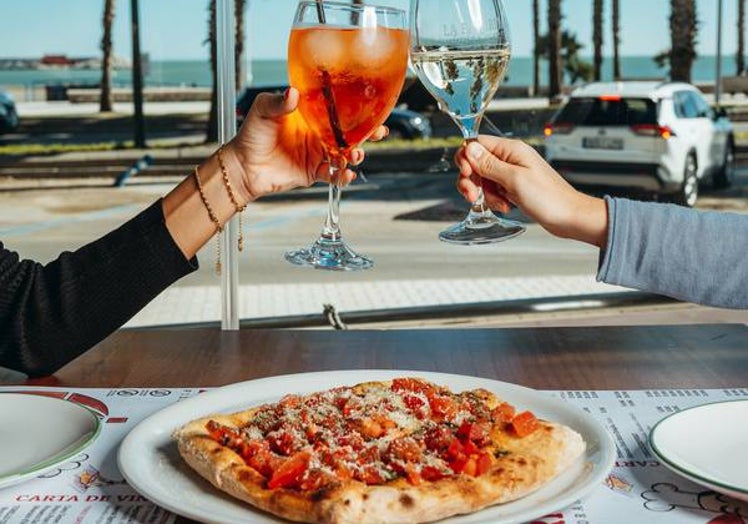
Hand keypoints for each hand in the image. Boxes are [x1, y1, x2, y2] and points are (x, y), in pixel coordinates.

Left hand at [222, 87, 386, 200]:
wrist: (244, 166)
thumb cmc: (252, 134)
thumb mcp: (263, 110)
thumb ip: (279, 102)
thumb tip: (293, 92)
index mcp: (312, 114)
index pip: (339, 108)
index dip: (357, 108)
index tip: (372, 107)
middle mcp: (319, 133)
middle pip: (350, 132)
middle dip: (368, 133)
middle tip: (378, 133)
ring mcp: (318, 153)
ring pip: (346, 154)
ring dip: (355, 155)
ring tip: (354, 155)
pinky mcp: (314, 172)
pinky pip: (334, 175)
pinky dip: (342, 176)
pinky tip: (346, 175)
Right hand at [455, 136, 607, 247]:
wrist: (568, 217)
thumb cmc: (549, 198)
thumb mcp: (514, 179)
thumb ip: (489, 164)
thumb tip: (470, 149)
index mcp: (511, 150)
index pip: (477, 143)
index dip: (466, 158)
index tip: (467, 174)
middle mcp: (510, 159)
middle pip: (476, 163)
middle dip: (471, 180)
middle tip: (473, 195)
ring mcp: (511, 174)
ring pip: (482, 179)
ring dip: (484, 193)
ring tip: (499, 202)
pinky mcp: (513, 187)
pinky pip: (492, 191)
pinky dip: (494, 200)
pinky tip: (506, 206)